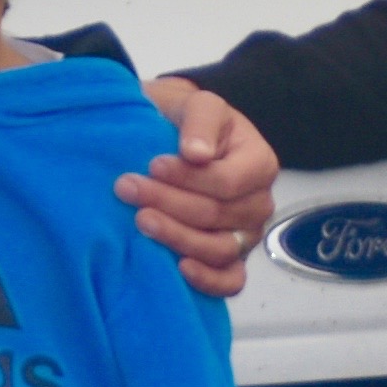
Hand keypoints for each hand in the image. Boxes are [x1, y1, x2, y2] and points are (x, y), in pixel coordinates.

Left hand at [123, 79, 281, 299]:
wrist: (176, 137)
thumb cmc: (188, 122)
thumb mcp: (198, 105)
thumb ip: (201, 122)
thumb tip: (197, 153)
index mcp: (260, 164)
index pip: (227, 183)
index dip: (189, 179)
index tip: (153, 165)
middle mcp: (258, 204)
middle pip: (217, 216)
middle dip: (169, 203)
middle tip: (127, 188)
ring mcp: (245, 235)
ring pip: (219, 250)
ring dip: (177, 238)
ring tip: (140, 221)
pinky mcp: (230, 259)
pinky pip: (229, 281)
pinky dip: (208, 281)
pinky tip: (179, 268)